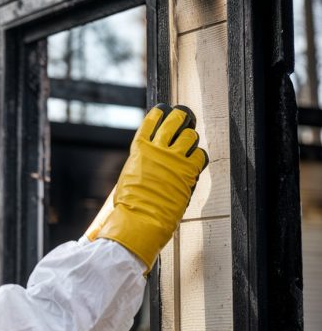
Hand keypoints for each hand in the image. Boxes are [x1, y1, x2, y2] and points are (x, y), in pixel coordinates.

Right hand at [84, 103, 208, 274]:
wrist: (139, 218)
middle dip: (180, 118)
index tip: (164, 111)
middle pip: (174, 120)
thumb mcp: (129, 177)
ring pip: (190, 135)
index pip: (151, 121)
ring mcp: (173, 159)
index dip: (159, 113)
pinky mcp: (187, 171)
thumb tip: (147, 164)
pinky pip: (201, 155)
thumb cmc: (130, 204)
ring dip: (191, 140)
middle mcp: (156, 149)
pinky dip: (200, 157)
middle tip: (184, 120)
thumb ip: (141, 165)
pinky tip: (196, 162)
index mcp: (138, 149)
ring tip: (190, 145)